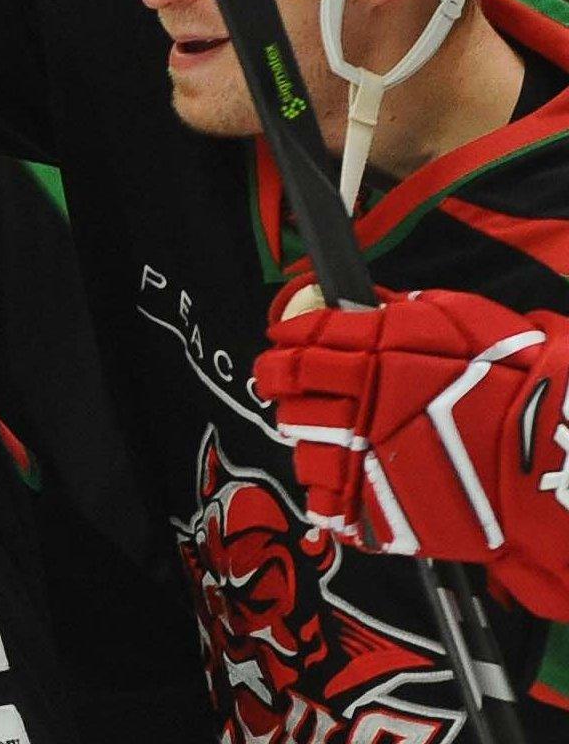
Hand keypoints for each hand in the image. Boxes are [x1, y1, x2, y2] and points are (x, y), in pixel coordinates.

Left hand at [254, 283, 568, 619]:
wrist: (562, 455)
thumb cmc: (520, 378)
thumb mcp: (462, 321)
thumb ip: (399, 314)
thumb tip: (355, 306)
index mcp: (377, 356)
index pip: (299, 347)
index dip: (284, 349)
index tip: (282, 351)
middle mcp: (362, 410)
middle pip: (292, 403)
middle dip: (291, 399)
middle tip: (304, 398)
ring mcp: (370, 467)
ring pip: (305, 456)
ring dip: (312, 446)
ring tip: (336, 442)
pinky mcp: (384, 515)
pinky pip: (330, 508)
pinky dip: (332, 496)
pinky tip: (351, 482)